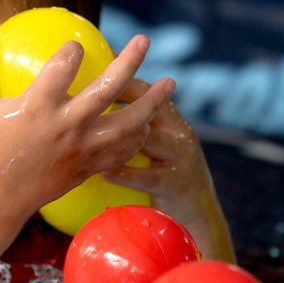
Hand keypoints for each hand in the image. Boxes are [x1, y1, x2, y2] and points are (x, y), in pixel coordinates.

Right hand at [0, 34, 173, 219]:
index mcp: (37, 108)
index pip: (63, 67)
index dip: (72, 51)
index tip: (76, 46)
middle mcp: (65, 126)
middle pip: (108, 89)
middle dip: (129, 61)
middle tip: (145, 40)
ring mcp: (81, 149)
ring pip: (127, 123)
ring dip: (152, 102)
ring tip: (170, 83)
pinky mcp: (88, 167)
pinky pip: (122, 150)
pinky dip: (139, 134)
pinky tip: (148, 121)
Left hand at [104, 76, 234, 261]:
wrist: (196, 211)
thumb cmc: (163, 173)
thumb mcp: (155, 144)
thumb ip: (131, 126)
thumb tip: (88, 111)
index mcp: (170, 118)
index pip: (143, 89)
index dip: (117, 77)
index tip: (91, 72)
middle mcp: (178, 131)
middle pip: (148, 106)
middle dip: (118, 97)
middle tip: (87, 97)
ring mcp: (179, 156)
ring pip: (149, 138)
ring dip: (120, 135)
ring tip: (91, 133)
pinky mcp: (174, 183)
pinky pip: (146, 176)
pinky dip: (124, 173)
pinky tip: (103, 171)